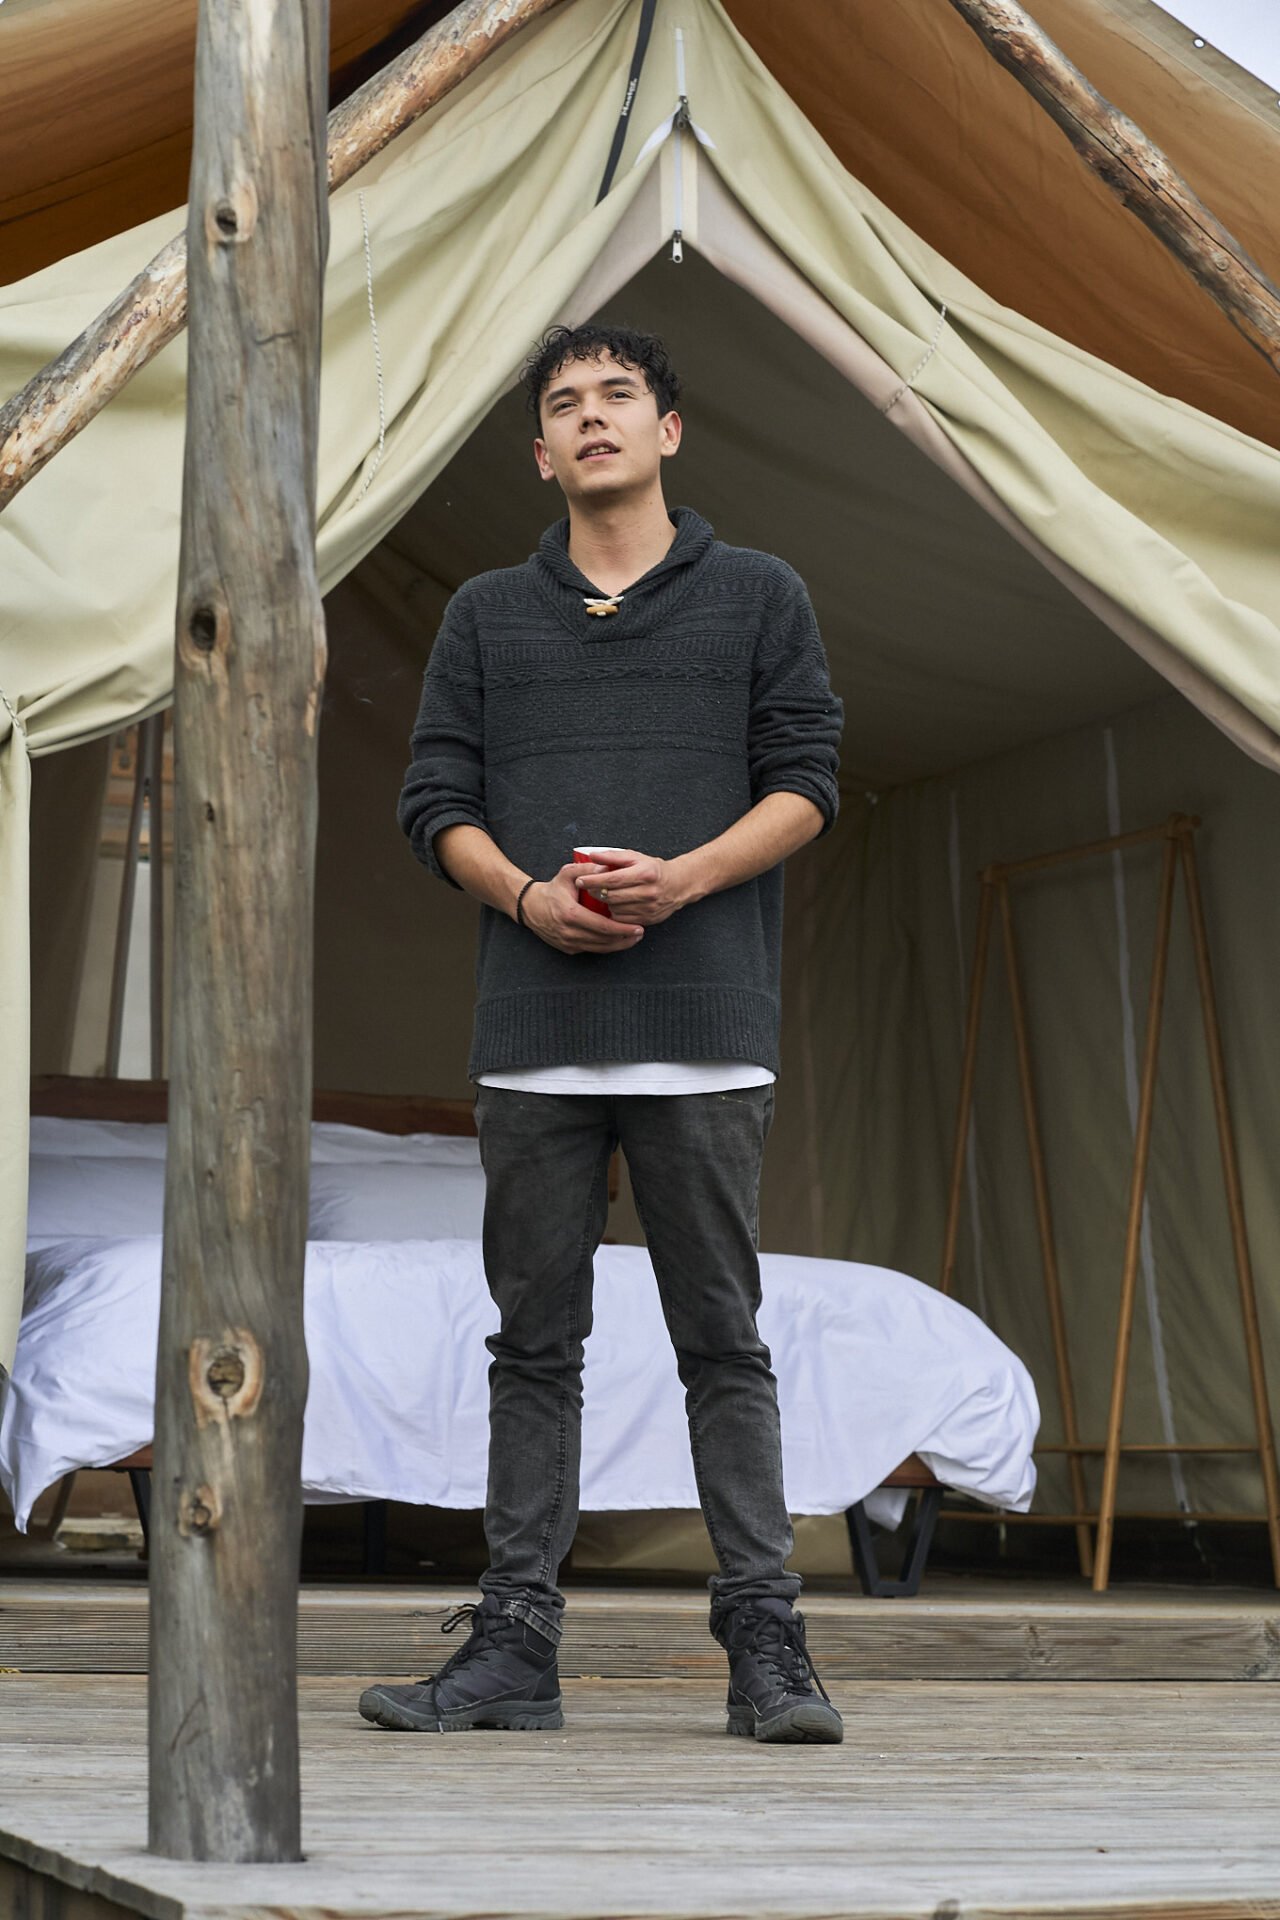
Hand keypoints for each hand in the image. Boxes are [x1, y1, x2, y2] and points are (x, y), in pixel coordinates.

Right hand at [521, 863, 647, 954]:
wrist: (530, 907)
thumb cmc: (552, 889)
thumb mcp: (567, 874)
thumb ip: (587, 869)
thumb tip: (608, 867)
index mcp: (571, 915)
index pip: (602, 926)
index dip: (622, 929)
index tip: (638, 927)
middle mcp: (569, 932)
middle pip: (604, 941)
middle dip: (625, 938)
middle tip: (640, 932)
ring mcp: (568, 943)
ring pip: (599, 949)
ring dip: (618, 945)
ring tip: (634, 938)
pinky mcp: (568, 949)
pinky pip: (591, 950)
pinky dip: (606, 947)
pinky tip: (618, 941)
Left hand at [571, 848, 687, 925]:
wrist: (678, 885)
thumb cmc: (653, 869)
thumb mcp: (635, 857)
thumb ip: (613, 856)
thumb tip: (591, 856)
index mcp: (645, 873)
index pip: (613, 879)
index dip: (594, 880)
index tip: (580, 880)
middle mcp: (648, 892)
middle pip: (612, 896)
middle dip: (596, 892)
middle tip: (588, 887)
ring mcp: (649, 908)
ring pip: (615, 909)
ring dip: (605, 902)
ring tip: (604, 894)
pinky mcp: (648, 919)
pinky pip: (622, 919)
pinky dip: (615, 912)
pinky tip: (615, 904)